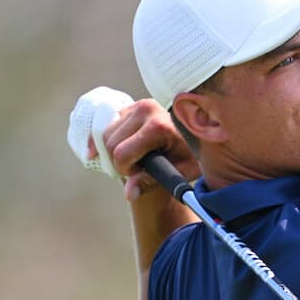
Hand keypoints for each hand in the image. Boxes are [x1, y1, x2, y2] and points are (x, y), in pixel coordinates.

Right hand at [67, 87, 198, 201]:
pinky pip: (107, 126)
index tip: (139, 173)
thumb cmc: (190, 156)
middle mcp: (146, 109)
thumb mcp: (178, 172)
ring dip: (112, 151)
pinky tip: (104, 153)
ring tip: (133, 158)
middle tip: (137, 168)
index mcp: (159, 126)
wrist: (195, 135)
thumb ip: (152, 181)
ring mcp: (137, 105)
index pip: (122, 153)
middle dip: (118, 161)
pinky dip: (105, 141)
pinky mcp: (130, 106)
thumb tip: (129, 193)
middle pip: (111, 144)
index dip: (125, 169)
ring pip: (105, 134)